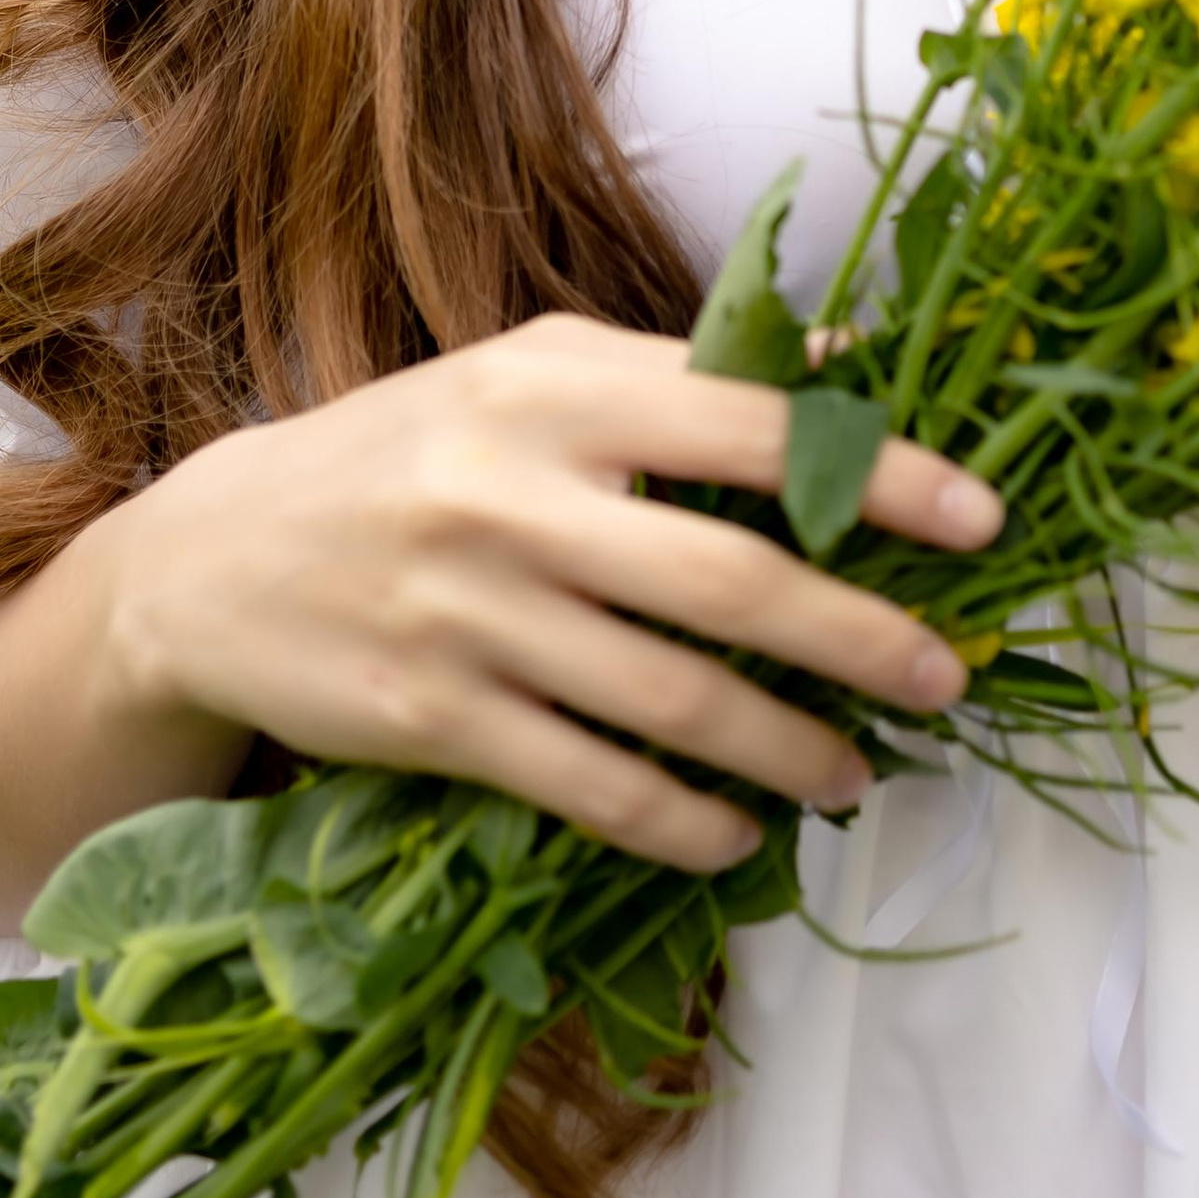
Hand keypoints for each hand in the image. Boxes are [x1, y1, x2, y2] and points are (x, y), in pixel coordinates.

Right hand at [91, 314, 1001, 879]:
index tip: (982, 519)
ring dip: (788, 747)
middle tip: (949, 677)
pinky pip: (588, 784)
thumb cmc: (414, 448)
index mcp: (558, 387)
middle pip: (728, 577)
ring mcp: (471, 612)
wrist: (217, 557)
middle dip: (860, 635)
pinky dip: (681, 822)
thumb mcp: (535, 374)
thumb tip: (854, 361)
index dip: (878, 472)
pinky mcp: (432, 720)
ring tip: (860, 772)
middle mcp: (516, 493)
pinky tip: (738, 836)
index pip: (750, 422)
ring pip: (670, 699)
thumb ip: (687, 371)